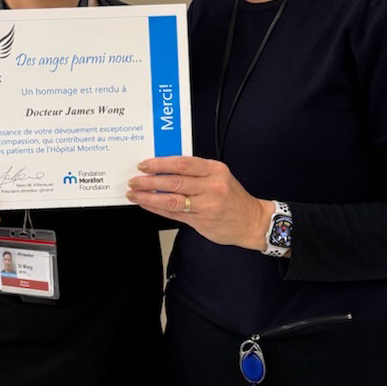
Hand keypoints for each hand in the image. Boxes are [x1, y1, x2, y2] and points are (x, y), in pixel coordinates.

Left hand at [126, 155, 271, 250]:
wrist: (252, 221)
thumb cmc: (233, 197)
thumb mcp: (220, 176)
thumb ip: (196, 172)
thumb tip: (164, 166)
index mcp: (215, 170)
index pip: (183, 163)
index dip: (160, 163)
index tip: (144, 164)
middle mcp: (211, 187)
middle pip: (174, 182)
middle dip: (150, 181)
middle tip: (134, 180)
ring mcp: (206, 206)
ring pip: (172, 200)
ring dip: (149, 196)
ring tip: (134, 193)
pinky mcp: (200, 221)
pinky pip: (174, 214)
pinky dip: (157, 208)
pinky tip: (146, 204)